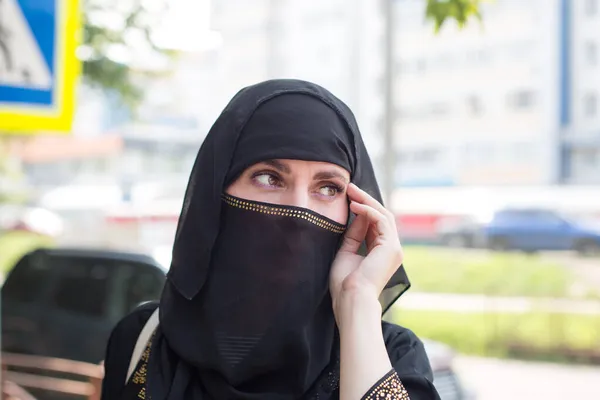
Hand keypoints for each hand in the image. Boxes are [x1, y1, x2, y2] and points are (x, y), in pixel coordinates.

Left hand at [330, 183, 402, 322]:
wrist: (351, 298)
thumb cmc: (345, 283)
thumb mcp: (346, 251)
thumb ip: (353, 234)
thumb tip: (356, 214)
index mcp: (381, 252)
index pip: (375, 223)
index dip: (362, 208)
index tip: (347, 197)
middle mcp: (391, 249)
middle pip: (381, 216)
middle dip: (365, 200)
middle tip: (350, 188)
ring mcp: (394, 248)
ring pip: (383, 215)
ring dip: (366, 201)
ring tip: (351, 192)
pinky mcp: (392, 247)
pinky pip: (382, 221)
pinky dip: (368, 211)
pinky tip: (355, 206)